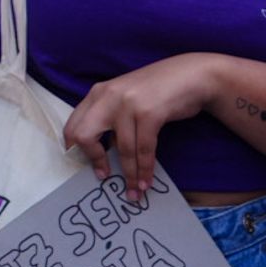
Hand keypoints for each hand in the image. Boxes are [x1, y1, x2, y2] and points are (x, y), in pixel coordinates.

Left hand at [63, 54, 224, 201]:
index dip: (76, 149)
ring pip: (122, 149)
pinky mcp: (149, 113)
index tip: (88, 166)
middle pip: (84, 135)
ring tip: (134, 191)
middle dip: (93, 159)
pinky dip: (145, 169)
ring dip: (129, 174)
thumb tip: (104, 152)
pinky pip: (144, 149)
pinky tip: (147, 181)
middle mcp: (107, 97)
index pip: (73, 125)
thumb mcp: (125, 100)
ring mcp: (128, 104)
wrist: (192, 75)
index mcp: (97, 93)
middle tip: (104, 176)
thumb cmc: (158, 91)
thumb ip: (111, 119)